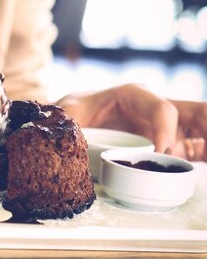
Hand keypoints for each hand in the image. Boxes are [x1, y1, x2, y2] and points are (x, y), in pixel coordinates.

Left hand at [58, 83, 206, 160]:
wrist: (67, 123)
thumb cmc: (70, 114)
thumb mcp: (66, 113)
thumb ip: (68, 118)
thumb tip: (71, 132)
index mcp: (133, 95)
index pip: (162, 108)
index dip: (167, 129)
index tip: (161, 152)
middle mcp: (154, 108)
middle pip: (196, 112)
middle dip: (206, 127)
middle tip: (204, 149)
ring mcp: (165, 127)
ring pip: (200, 129)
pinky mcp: (167, 145)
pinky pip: (194, 149)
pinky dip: (203, 154)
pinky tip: (204, 163)